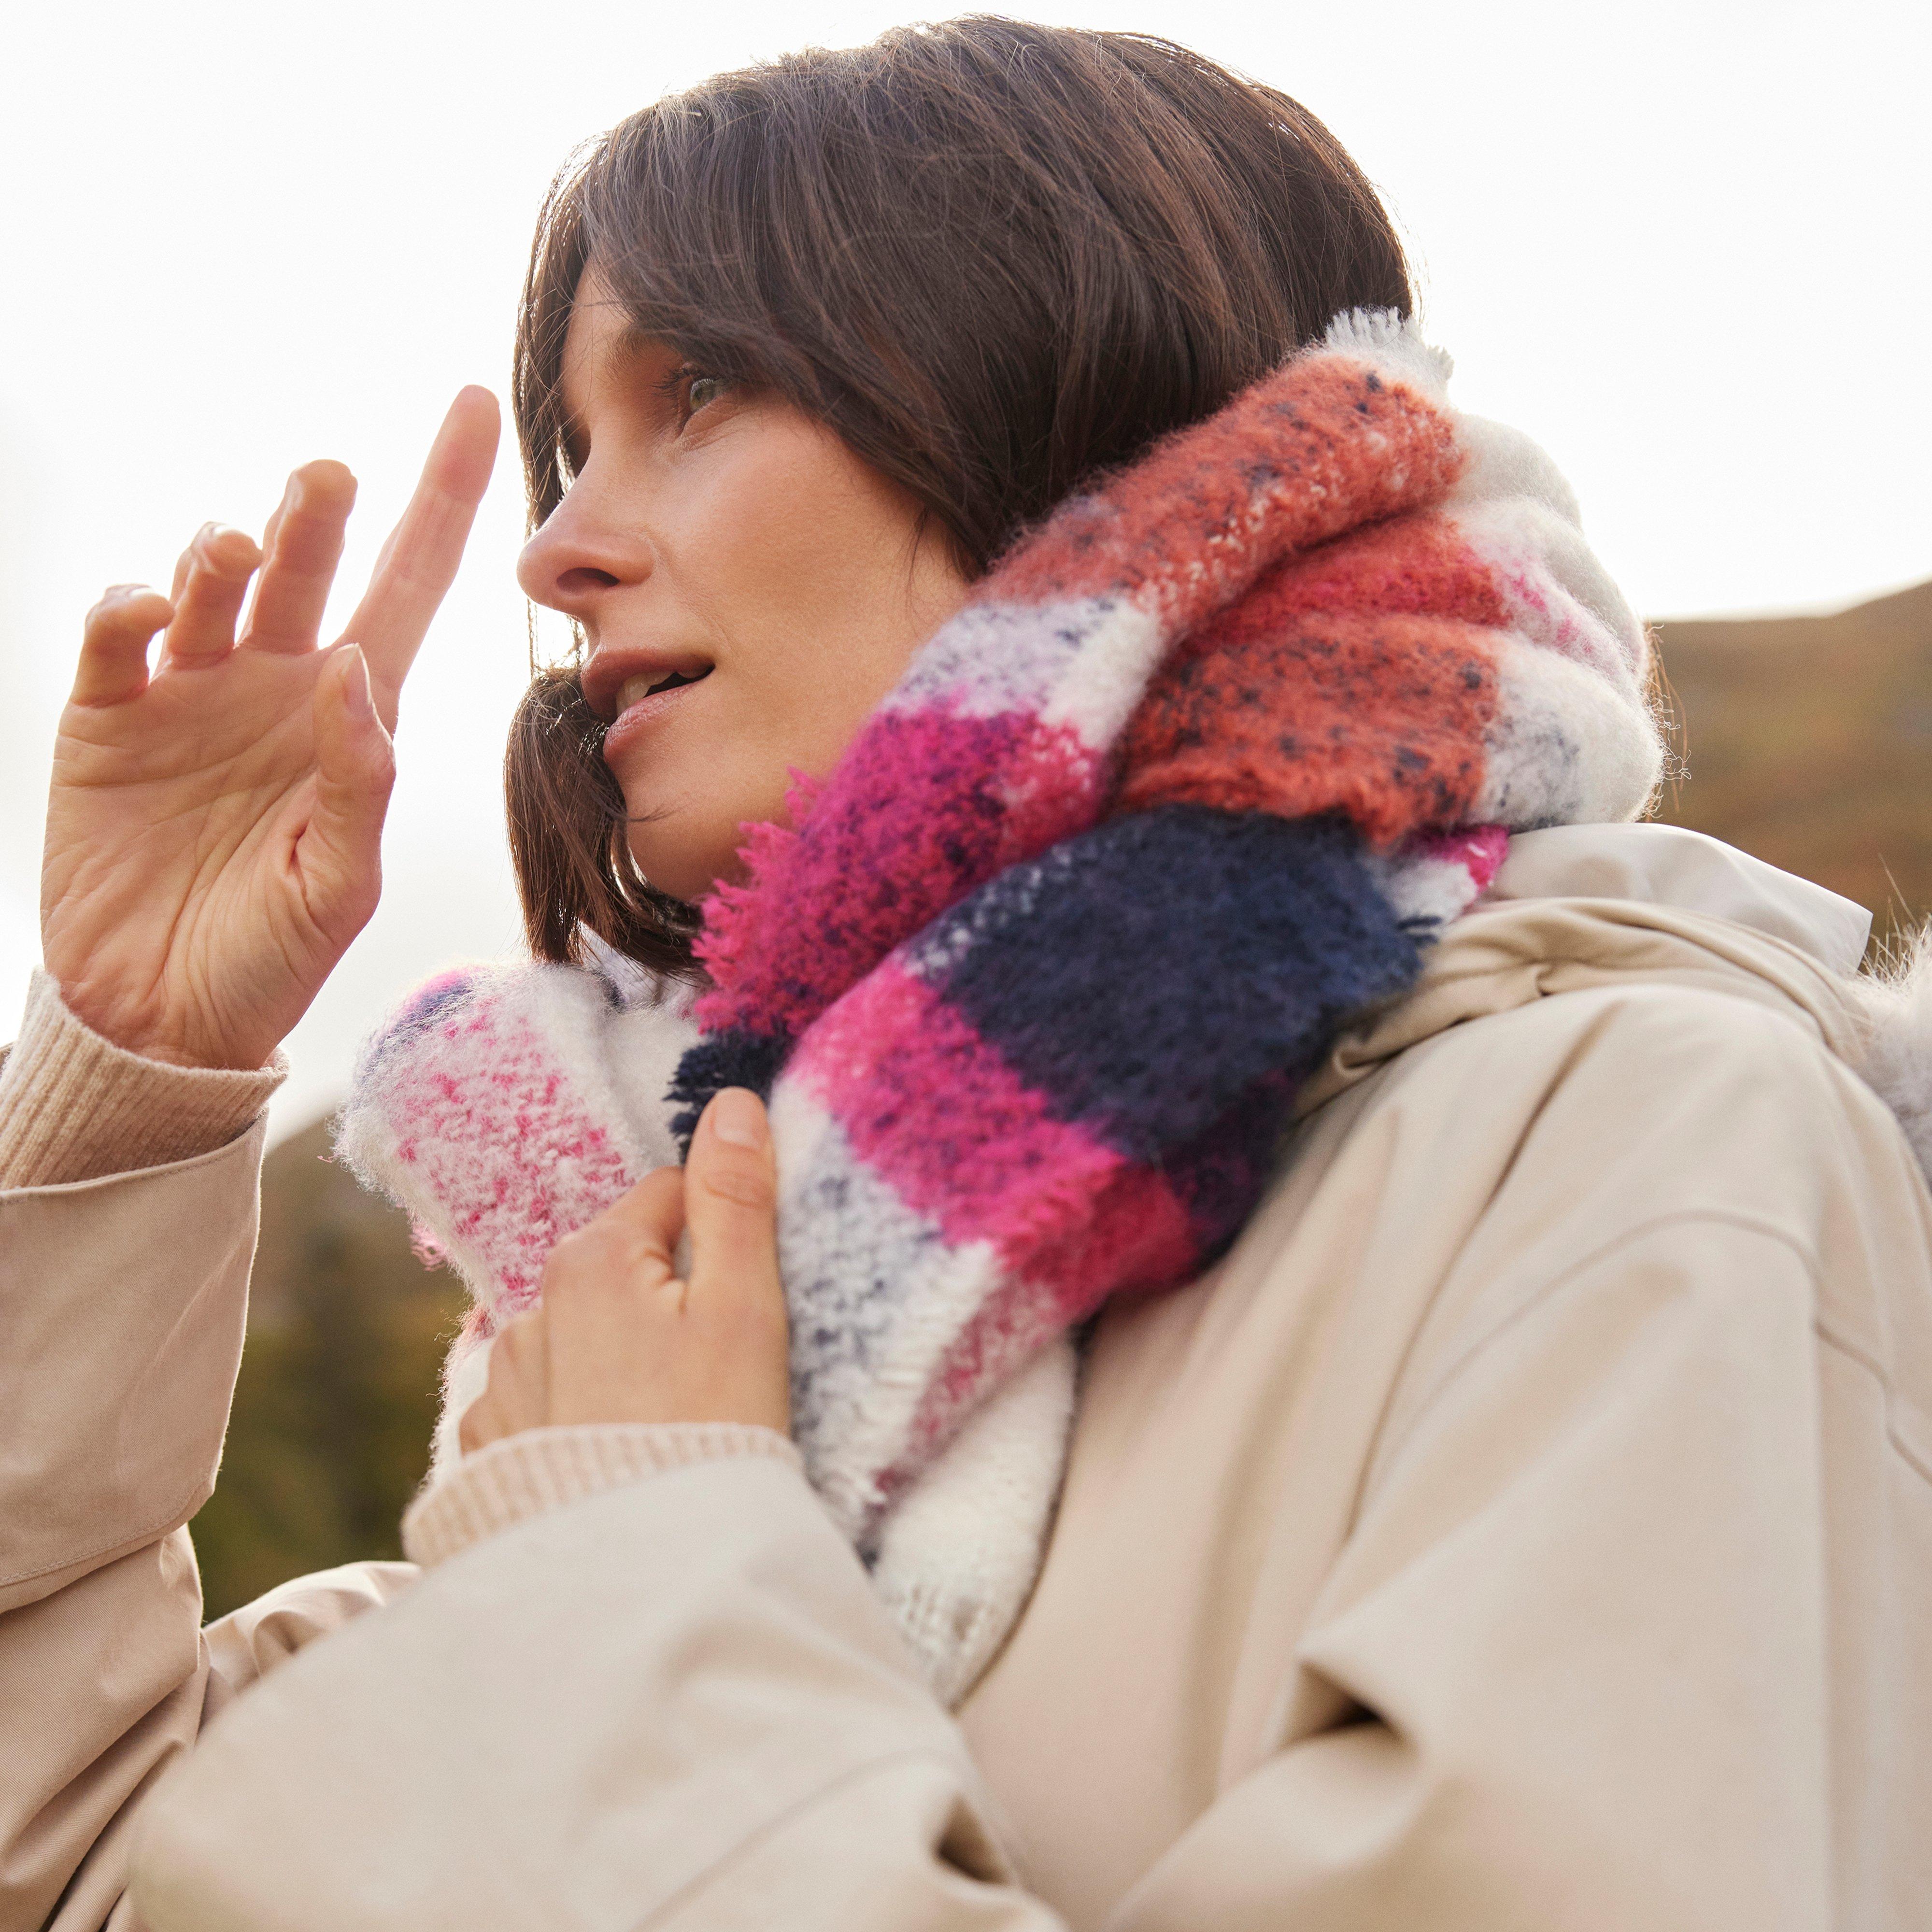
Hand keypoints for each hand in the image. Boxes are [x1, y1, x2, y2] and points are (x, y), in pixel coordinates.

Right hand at [40, 388, 499, 1068]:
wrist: (163, 1018)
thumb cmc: (271, 958)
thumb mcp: (336, 886)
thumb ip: (356, 785)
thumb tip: (355, 673)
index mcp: (351, 717)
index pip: (411, 587)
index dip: (443, 500)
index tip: (473, 404)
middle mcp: (275, 685)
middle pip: (309, 568)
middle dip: (317, 514)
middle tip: (328, 481)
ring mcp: (189, 694)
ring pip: (212, 585)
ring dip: (223, 551)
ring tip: (233, 553)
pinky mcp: (107, 718)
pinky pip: (116, 638)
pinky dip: (126, 610)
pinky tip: (145, 613)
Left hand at [459, 1088, 790, 1449]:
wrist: (637, 1583)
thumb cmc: (709, 1437)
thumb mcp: (745, 1309)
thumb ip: (736, 1199)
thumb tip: (730, 1102)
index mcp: (592, 1261)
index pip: (668, 1198)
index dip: (718, 1239)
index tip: (742, 1300)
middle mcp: (528, 1311)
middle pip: (623, 1269)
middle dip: (666, 1301)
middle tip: (713, 1372)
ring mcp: (501, 1387)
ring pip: (582, 1337)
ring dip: (617, 1360)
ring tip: (665, 1424)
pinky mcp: (489, 1454)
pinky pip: (544, 1407)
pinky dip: (577, 1420)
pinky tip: (615, 1458)